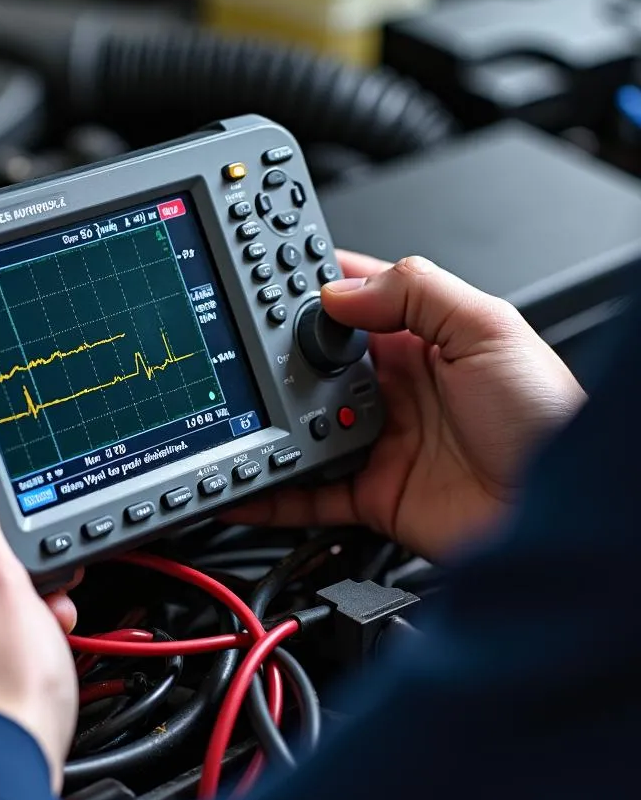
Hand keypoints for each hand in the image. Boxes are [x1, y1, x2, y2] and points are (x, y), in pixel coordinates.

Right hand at [228, 253, 585, 558]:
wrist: (564, 518)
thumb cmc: (547, 421)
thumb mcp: (490, 329)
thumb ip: (417, 293)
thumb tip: (340, 290)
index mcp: (422, 340)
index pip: (353, 302)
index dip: (311, 290)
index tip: (264, 281)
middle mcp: (395, 389)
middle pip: (315, 367)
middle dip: (276, 359)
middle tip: (239, 353)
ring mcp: (379, 442)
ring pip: (303, 428)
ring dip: (269, 423)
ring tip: (236, 414)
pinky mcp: (371, 494)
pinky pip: (306, 494)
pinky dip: (269, 493)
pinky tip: (242, 484)